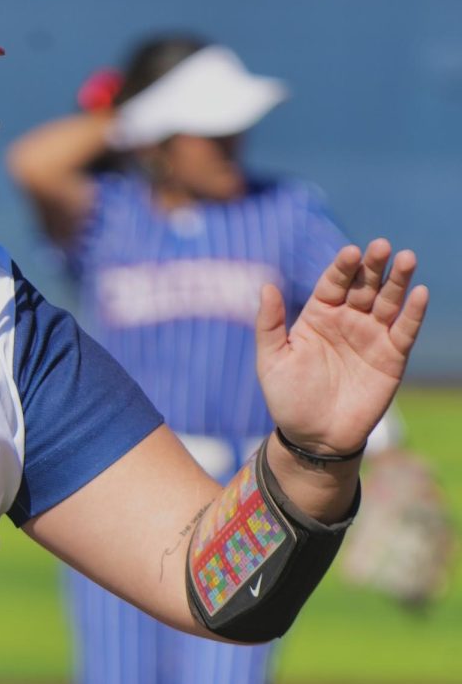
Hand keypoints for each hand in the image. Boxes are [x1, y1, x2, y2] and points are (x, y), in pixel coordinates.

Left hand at [256, 238, 427, 454]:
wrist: (314, 437)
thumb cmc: (288, 398)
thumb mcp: (271, 360)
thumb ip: (269, 325)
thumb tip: (266, 286)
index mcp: (318, 316)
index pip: (333, 283)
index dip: (342, 267)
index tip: (350, 252)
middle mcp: (347, 320)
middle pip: (364, 285)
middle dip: (373, 266)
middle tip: (382, 246)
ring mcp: (371, 336)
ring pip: (388, 301)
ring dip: (398, 280)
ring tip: (406, 258)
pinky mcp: (392, 357)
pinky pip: (405, 330)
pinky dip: (413, 312)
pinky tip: (419, 293)